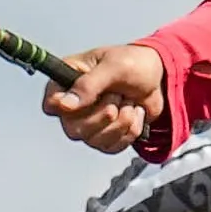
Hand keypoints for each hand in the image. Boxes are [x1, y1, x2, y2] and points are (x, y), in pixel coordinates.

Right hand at [42, 45, 164, 153]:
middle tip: (117, 95)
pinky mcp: (106, 136)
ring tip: (128, 102)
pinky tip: (134, 113)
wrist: (159, 78)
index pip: (51, 104)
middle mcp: (74, 105)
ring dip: (121, 122)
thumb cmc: (134, 64)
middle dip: (104, 114)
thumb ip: (89, 84)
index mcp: (68, 81)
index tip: (85, 102)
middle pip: (74, 129)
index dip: (64, 108)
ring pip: (94, 140)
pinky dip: (130, 131)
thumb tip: (65, 105)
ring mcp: (89, 123)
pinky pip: (112, 147)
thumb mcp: (113, 67)